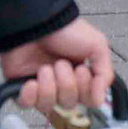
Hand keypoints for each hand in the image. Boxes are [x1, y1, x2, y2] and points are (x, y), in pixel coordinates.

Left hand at [0, 16, 114, 112]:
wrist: (37, 21)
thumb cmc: (65, 29)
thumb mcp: (97, 45)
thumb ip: (105, 74)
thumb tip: (100, 99)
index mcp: (80, 76)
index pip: (88, 101)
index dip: (85, 90)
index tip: (83, 70)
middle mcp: (61, 83)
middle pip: (68, 104)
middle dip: (66, 83)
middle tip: (61, 63)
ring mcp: (42, 86)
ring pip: (47, 106)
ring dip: (48, 86)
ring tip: (45, 68)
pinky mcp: (22, 87)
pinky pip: (27, 104)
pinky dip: (30, 95)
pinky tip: (32, 81)